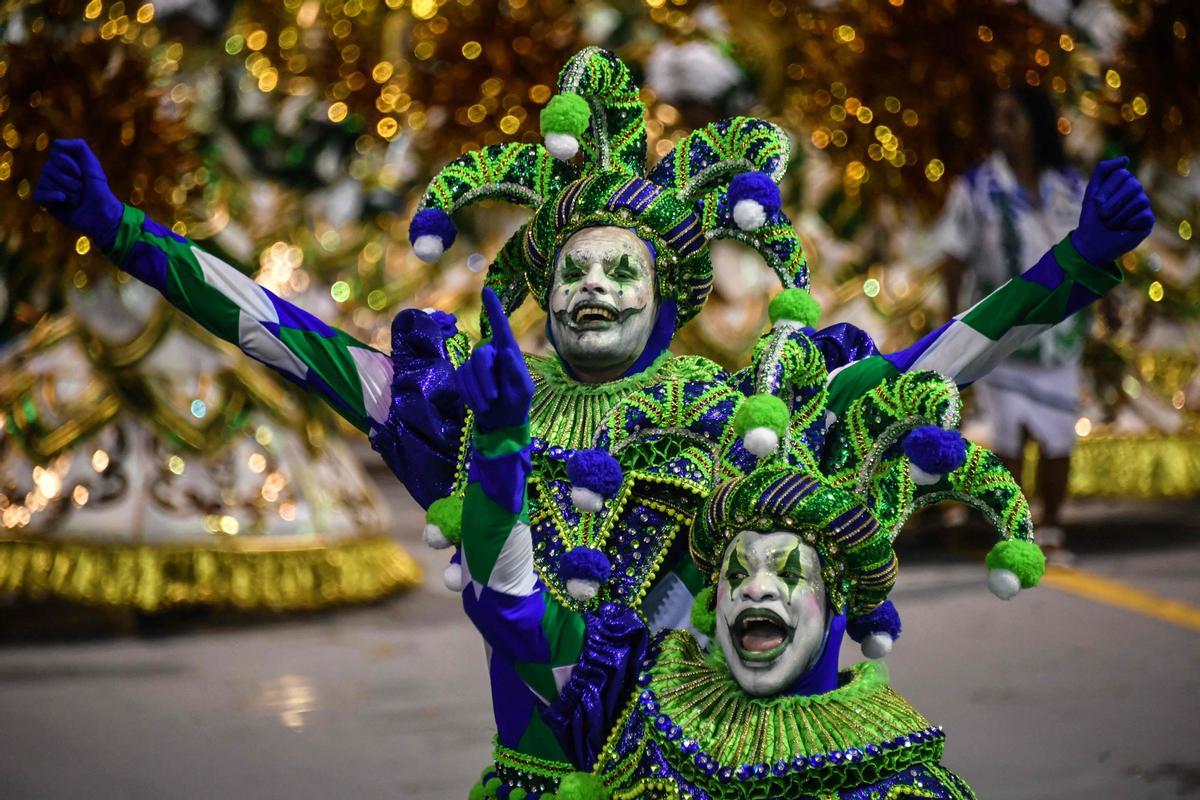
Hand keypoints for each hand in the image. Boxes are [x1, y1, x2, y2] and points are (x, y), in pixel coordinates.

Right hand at [32, 139, 123, 248]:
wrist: (102, 213)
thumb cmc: (98, 188)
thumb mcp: (92, 163)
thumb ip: (79, 146)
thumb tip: (56, 143)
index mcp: (61, 161)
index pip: (55, 153)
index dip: (71, 165)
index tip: (82, 174)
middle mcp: (50, 171)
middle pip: (50, 168)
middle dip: (72, 181)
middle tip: (82, 190)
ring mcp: (46, 185)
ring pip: (47, 182)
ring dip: (69, 192)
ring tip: (77, 199)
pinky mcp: (43, 200)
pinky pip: (39, 194)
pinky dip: (53, 198)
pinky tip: (64, 201)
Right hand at [454, 288, 533, 431]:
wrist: (502, 422)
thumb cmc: (518, 403)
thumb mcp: (524, 390)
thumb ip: (517, 371)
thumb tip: (506, 351)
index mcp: (508, 351)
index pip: (500, 327)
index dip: (494, 308)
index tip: (487, 290)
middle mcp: (490, 353)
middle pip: (480, 356)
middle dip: (485, 379)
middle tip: (493, 399)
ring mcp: (474, 364)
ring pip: (469, 370)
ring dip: (479, 392)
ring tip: (489, 405)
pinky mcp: (463, 375)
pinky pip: (461, 380)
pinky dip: (470, 395)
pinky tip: (480, 404)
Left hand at [1069, 156, 1154, 265]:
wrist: (1091, 242)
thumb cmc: (1091, 217)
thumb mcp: (1092, 191)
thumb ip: (1103, 170)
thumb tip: (1126, 159)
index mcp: (1123, 182)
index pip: (1122, 174)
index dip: (1106, 190)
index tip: (1096, 204)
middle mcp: (1136, 191)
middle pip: (1133, 185)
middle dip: (1112, 204)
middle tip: (1103, 216)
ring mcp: (1144, 205)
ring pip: (1138, 201)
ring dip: (1117, 217)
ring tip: (1111, 224)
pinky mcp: (1148, 220)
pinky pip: (1144, 216)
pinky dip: (1128, 224)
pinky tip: (1124, 228)